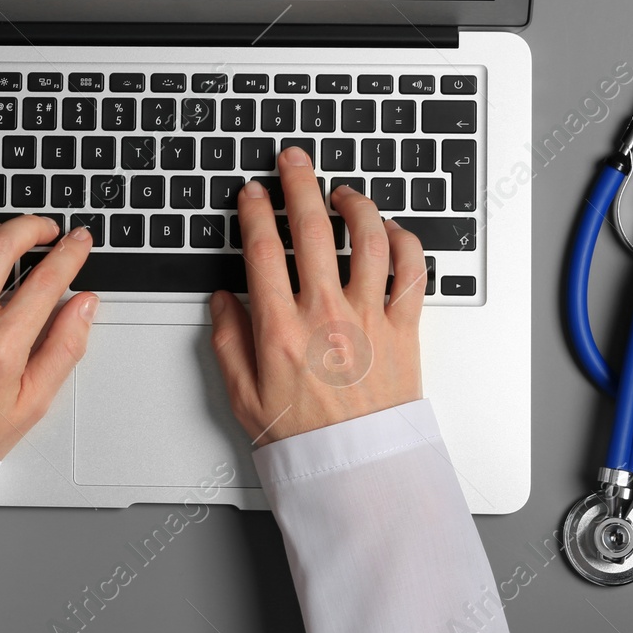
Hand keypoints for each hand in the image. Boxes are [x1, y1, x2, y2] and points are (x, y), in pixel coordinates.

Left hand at [0, 216, 98, 458]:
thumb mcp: (33, 403)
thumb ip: (65, 349)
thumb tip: (84, 305)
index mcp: (0, 350)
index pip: (46, 280)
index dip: (70, 252)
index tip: (78, 242)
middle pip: (1, 246)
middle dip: (32, 226)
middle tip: (43, 230)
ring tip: (1, 235)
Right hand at [210, 145, 426, 445]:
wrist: (357, 471)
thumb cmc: (303, 440)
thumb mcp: (242, 396)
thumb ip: (227, 341)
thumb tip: (221, 299)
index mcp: (280, 330)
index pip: (262, 249)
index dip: (253, 211)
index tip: (250, 193)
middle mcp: (326, 316)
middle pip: (312, 228)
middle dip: (298, 183)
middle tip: (292, 160)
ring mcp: (370, 319)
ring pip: (368, 238)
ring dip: (355, 204)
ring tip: (343, 193)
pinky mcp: (405, 329)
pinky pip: (412, 271)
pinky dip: (404, 241)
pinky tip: (391, 230)